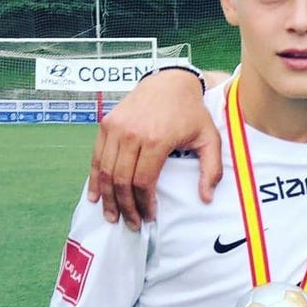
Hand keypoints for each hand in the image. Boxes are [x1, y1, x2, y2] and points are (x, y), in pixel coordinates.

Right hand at [88, 69, 221, 228]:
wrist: (170, 82)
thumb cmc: (192, 113)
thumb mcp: (210, 139)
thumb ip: (211, 169)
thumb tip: (206, 199)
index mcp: (157, 139)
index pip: (144, 181)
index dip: (144, 204)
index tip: (150, 217)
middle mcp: (132, 134)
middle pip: (122, 180)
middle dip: (126, 207)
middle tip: (132, 224)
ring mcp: (116, 127)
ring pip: (106, 171)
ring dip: (108, 198)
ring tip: (112, 217)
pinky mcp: (107, 123)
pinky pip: (96, 157)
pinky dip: (95, 179)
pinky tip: (96, 197)